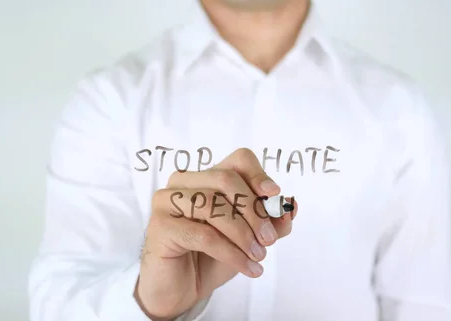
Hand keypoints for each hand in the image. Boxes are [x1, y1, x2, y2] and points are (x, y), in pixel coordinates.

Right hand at [135, 148, 296, 319]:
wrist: (180, 290)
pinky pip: (204, 235)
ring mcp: (167, 201)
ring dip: (243, 234)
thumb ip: (270, 222)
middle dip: (254, 210)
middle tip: (269, 239)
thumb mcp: (248, 238)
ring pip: (213, 206)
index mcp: (206, 177)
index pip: (237, 160)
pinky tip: (248, 267)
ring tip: (258, 256)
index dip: (258, 175)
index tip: (274, 196)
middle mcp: (183, 182)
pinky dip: (232, 253)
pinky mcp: (160, 227)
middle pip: (226, 179)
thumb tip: (291, 206)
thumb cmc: (211, 258)